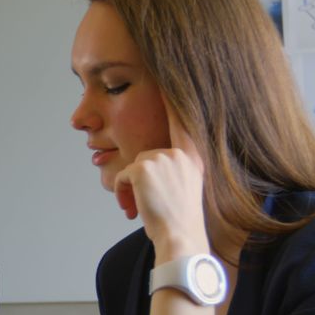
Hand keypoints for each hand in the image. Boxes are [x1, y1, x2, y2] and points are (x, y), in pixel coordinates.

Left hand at [113, 96, 209, 261]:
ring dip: (130, 188)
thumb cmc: (180, 221)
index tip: (167, 76)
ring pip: (133, 167)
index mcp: (193, 156)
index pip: (182, 120)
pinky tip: (135, 206)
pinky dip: (122, 192)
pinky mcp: (143, 167)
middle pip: (146, 156)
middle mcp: (180, 153)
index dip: (173, 99)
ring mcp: (162, 158)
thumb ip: (173, 170)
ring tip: (143, 208)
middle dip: (140, 181)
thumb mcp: (184, 189)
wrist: (180, 238)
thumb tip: (146, 166)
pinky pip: (122, 176)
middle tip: (149, 204)